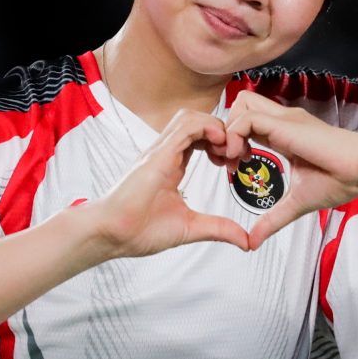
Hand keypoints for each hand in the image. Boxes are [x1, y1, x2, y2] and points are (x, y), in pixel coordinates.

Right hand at [85, 109, 249, 257]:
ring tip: (228, 149)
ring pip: (191, 116)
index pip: (201, 137)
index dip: (223, 143)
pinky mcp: (159, 153)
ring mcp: (161, 150)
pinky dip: (207, 127)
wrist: (112, 234)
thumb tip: (245, 241)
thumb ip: (219, 229)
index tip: (235, 163)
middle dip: (225, 132)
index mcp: (173, 165)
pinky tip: (219, 144)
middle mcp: (167, 153)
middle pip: (199, 121)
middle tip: (237, 154)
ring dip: (216, 126)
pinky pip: (185, 125)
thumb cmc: (139, 230)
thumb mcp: (191, 227)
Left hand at [226, 91, 357, 249]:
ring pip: (240, 104)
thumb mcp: (295, 203)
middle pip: (241, 105)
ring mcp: (283, 119)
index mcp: (284, 134)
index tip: (236, 167)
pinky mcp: (284, 123)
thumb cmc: (340, 181)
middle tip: (230, 159)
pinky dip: (236, 136)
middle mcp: (281, 122)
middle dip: (226, 129)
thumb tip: (253, 242)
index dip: (234, 140)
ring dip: (229, 130)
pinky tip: (243, 159)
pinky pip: (246, 118)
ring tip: (236, 158)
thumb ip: (272, 219)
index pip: (248, 122)